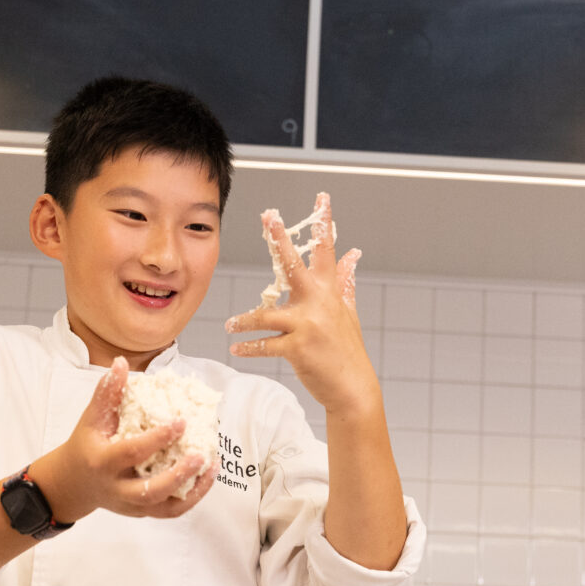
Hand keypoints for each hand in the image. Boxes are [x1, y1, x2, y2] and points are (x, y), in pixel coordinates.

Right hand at [33, 358, 214, 520]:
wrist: (74, 483)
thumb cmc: (87, 445)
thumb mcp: (92, 419)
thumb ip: (107, 393)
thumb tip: (121, 363)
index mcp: (102, 462)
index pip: (131, 452)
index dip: (157, 438)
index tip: (181, 422)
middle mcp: (117, 488)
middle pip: (149, 491)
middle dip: (177, 475)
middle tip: (199, 455)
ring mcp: (131, 505)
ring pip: (165, 507)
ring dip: (192, 490)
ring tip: (211, 466)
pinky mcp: (143, 513)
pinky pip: (172, 511)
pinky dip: (193, 497)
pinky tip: (207, 476)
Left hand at [225, 193, 378, 417]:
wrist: (353, 388)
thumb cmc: (347, 349)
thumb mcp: (347, 312)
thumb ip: (345, 281)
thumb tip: (354, 254)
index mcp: (329, 291)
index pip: (326, 251)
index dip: (324, 223)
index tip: (323, 197)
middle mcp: (319, 303)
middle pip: (294, 265)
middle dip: (280, 240)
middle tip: (268, 216)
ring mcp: (308, 325)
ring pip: (266, 315)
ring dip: (244, 320)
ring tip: (230, 325)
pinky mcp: (298, 348)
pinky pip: (266, 344)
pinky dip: (249, 347)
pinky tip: (236, 349)